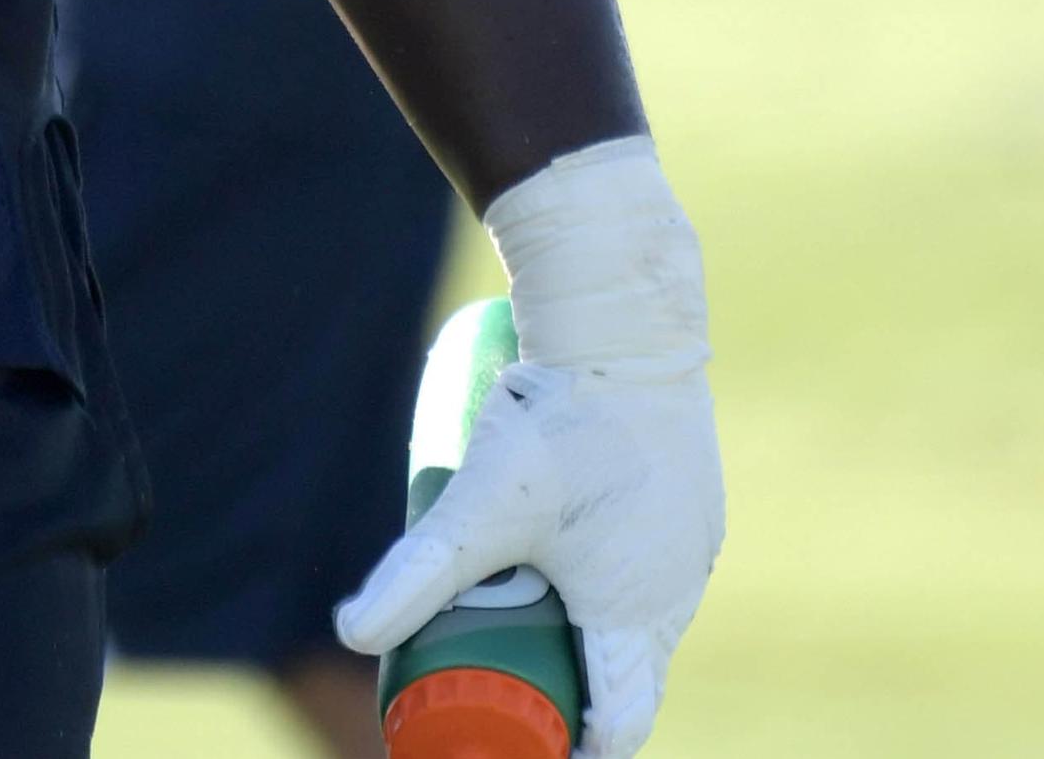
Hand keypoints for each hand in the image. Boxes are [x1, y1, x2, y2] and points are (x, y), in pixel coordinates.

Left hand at [335, 138, 723, 758]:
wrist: (625, 328)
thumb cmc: (559, 422)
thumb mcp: (477, 507)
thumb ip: (415, 572)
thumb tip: (353, 637)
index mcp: (635, 617)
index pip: (618, 721)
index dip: (575, 745)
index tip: (527, 746)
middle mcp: (675, 593)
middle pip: (624, 673)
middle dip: (568, 689)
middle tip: (501, 678)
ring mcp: (690, 546)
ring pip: (639, 617)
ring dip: (591, 632)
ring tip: (524, 619)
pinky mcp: (690, 502)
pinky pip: (653, 566)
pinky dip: (614, 583)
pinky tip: (573, 561)